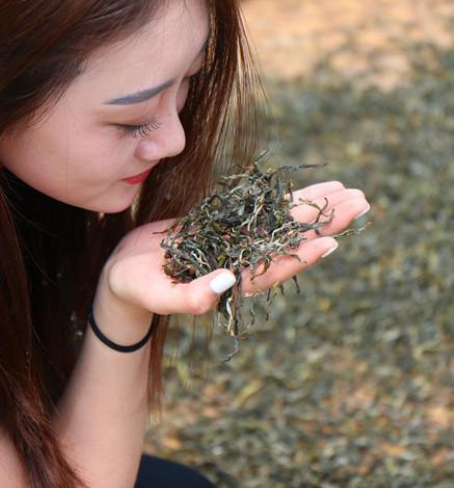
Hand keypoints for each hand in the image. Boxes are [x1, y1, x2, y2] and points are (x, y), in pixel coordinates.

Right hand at [102, 181, 368, 316]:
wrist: (126, 274)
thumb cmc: (137, 288)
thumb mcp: (157, 293)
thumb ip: (188, 297)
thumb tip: (223, 283)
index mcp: (232, 281)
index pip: (274, 269)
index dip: (302, 256)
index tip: (331, 242)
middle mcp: (243, 261)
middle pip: (292, 241)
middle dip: (325, 222)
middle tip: (361, 202)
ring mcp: (239, 242)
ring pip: (285, 223)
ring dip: (317, 208)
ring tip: (350, 192)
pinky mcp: (229, 225)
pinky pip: (265, 211)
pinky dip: (288, 199)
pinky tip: (313, 190)